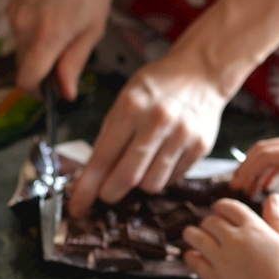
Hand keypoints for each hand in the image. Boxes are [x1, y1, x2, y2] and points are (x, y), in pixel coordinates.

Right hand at [8, 0, 113, 100]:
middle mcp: (24, 29)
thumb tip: (66, 91)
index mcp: (46, 38)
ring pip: (21, 49)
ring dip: (37, 51)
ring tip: (62, 32)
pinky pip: (19, 30)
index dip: (36, 92)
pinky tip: (52, 17)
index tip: (49, 92)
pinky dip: (33, 34)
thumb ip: (75, 62)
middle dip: (40, 71)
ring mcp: (15, 15)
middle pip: (23, 67)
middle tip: (64, 61)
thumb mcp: (93, 27)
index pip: (26, 80)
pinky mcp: (13, 4)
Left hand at [67, 50, 225, 216]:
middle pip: (128, 177)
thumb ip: (108, 137)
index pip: (103, 157)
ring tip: (139, 167)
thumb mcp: (125, 100)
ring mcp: (182, 135)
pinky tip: (160, 159)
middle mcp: (158, 121)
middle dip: (110, 193)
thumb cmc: (156, 87)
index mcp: (132, 107)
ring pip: (152, 185)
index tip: (77, 207)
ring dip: (139, 184)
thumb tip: (90, 178)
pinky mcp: (200, 146)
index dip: (88, 187)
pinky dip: (161, 176)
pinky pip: (172, 179)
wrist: (201, 72)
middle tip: (106, 194)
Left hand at [183, 194, 278, 278]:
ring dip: (192, 234)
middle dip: (209, 222)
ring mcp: (220, 259)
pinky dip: (190, 256)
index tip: (220, 211)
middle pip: (210, 221)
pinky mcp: (211, 278)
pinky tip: (194, 256)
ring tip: (193, 236)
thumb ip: (278, 219)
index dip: (222, 207)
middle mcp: (233, 240)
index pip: (229, 207)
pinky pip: (192, 261)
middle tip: (210, 228)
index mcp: (253, 228)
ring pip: (195, 236)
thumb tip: (273, 197)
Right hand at [228, 136, 278, 217]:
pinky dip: (268, 168)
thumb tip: (266, 213)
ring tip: (247, 188)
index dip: (246, 171)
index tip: (236, 188)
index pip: (265, 155)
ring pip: (270, 150)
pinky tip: (264, 185)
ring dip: (255, 167)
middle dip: (245, 167)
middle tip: (236, 189)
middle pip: (263, 149)